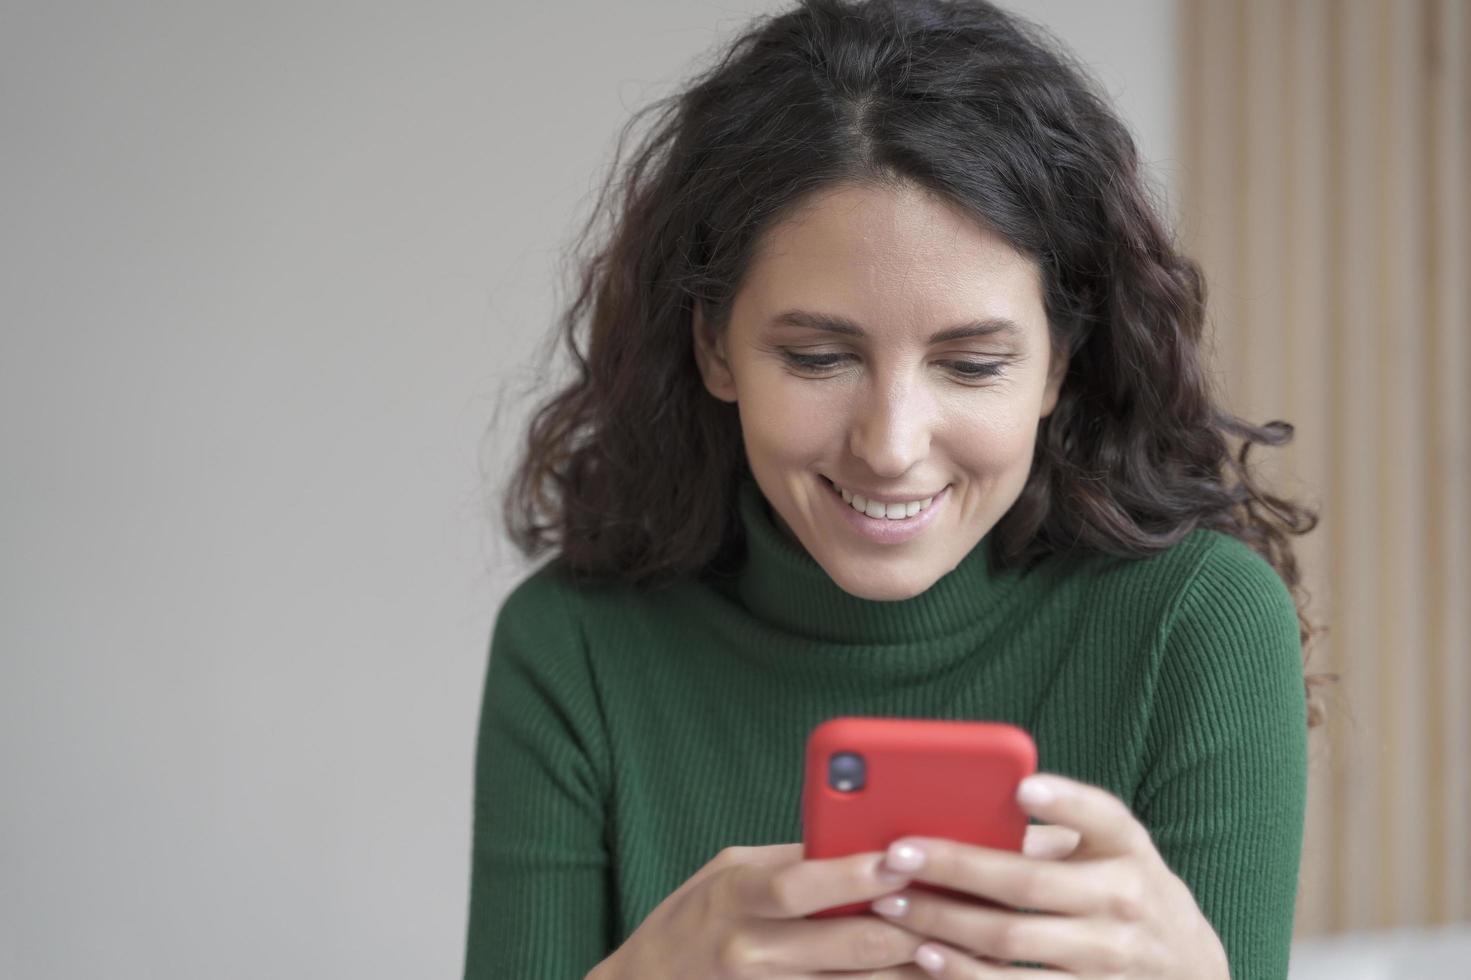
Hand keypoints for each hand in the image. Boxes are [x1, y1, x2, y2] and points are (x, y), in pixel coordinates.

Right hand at [595, 842, 941, 978]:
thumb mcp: (728, 870)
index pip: (800, 885)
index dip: (855, 874)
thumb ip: (790, 859)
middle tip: (959, 905)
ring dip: (913, 967)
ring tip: (959, 946)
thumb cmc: (693, 917)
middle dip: (910, 924)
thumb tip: (859, 840)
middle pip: (846, 942)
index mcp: (735, 895)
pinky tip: (922, 976)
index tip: (904, 858)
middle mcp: (750, 949)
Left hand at [866, 773, 1230, 978]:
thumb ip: (1054, 829)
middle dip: (955, 869)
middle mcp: (1123, 902)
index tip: (1022, 788)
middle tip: (895, 856)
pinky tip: (928, 957)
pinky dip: (969, 975)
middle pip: (1028, 884)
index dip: (1063, 802)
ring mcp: (1110, 960)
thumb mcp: (1109, 848)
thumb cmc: (1123, 886)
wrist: (1187, 967)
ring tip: (894, 907)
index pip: (1101, 817)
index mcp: (1126, 848)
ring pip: (1014, 942)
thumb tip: (963, 810)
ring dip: (946, 925)